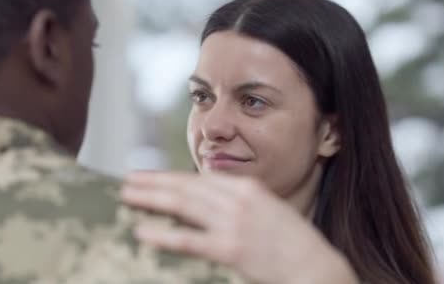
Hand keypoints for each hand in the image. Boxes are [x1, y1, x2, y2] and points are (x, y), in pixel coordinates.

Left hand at [121, 171, 357, 283]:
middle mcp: (238, 199)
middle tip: (128, 180)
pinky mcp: (231, 248)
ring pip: (183, 205)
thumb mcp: (266, 208)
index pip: (198, 179)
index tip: (148, 176)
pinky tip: (144, 232)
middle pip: (186, 187)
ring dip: (152, 199)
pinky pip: (190, 240)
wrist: (315, 267)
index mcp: (246, 188)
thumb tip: (209, 191)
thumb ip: (238, 198)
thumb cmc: (291, 240)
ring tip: (128, 196)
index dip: (169, 176)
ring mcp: (234, 223)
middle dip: (154, 182)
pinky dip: (164, 235)